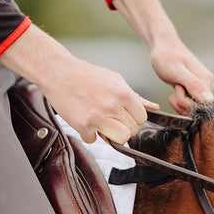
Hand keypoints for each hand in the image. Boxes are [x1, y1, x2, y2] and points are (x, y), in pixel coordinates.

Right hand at [0, 24, 155, 143]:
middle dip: (124, 126)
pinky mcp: (83, 126)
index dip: (134, 117)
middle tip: (112, 118)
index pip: (142, 118)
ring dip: (111, 135)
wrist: (59, 73)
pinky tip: (85, 120)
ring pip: (120, 140)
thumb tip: (153, 107)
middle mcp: (112, 106)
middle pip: (132, 130)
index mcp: (123, 93)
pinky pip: (94, 140)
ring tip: (103, 123)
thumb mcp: (115, 80)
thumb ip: (134, 96)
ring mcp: (98, 117)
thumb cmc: (87, 75)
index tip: (125, 114)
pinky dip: (89, 133)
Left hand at [150, 37, 213, 114]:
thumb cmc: (167, 56)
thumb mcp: (178, 71)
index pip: (203, 106)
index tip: (178, 89)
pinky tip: (175, 90)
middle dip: (181, 103)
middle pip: (197, 109)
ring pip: (191, 108)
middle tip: (175, 86)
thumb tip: (210, 100)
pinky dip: (179, 101)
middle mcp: (208, 85)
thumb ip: (194, 85)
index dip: (187, 103)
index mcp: (207, 80)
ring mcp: (201, 88)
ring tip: (175, 86)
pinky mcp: (195, 90)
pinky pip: (188, 105)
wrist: (162, 46)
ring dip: (179, 102)